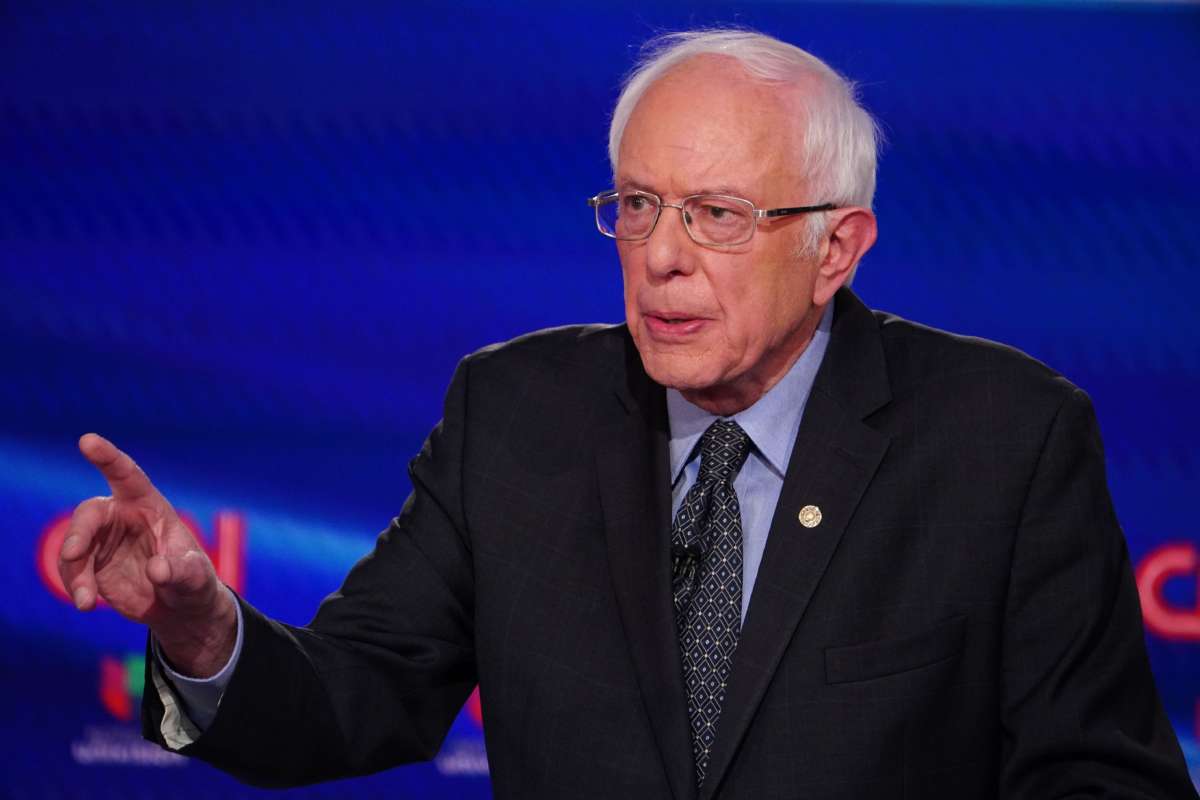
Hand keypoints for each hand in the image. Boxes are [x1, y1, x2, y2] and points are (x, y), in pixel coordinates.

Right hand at [58, 434, 237, 676]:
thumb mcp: (195, 578)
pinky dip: (74, 586)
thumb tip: (158, 570)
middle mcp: (121, 518)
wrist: (180, 607)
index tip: (87, 440)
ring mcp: (103, 542)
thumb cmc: (193, 581)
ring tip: (87, 602)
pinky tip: (87, 605)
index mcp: (149, 506)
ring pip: (75, 547)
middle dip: (78, 532)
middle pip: (90, 514)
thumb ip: (181, 572)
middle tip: (74, 553)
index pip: (127, 475)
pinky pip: (73, 570)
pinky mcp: (91, 565)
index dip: (107, 457)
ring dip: (75, 572)